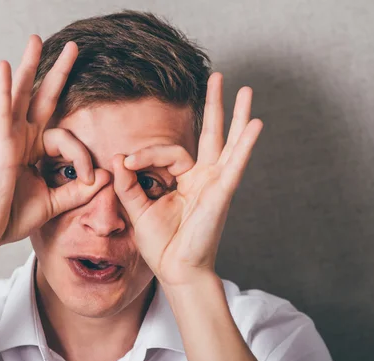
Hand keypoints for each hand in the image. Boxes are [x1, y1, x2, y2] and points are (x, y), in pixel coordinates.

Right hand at [0, 36, 108, 251]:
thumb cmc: (12, 215)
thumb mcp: (54, 202)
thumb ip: (78, 190)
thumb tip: (106, 177)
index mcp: (35, 150)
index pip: (67, 138)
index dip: (83, 157)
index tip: (91, 179)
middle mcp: (23, 139)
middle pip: (42, 98)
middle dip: (58, 72)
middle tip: (74, 47)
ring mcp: (9, 140)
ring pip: (21, 96)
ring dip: (29, 67)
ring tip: (36, 40)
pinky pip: (2, 115)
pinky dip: (2, 91)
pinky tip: (4, 67)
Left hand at [112, 72, 262, 286]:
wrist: (175, 270)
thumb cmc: (161, 244)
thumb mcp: (138, 209)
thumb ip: (128, 184)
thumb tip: (118, 158)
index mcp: (185, 180)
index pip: (168, 152)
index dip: (144, 154)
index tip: (125, 164)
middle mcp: (203, 177)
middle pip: (211, 134)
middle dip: (214, 106)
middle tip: (217, 77)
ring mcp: (215, 183)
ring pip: (228, 143)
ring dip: (237, 116)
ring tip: (247, 90)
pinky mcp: (222, 193)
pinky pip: (235, 165)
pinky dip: (245, 145)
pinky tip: (255, 124)